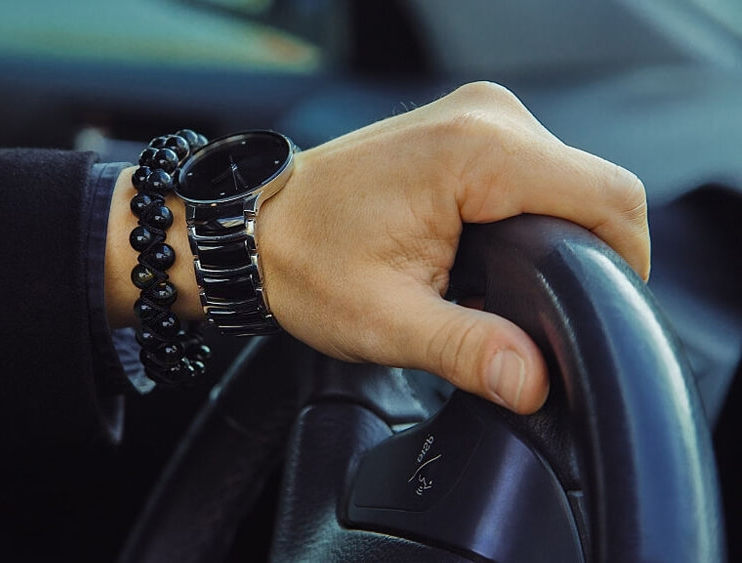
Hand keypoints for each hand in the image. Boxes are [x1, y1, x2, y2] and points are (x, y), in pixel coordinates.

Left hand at [256, 81, 648, 413]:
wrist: (257, 229)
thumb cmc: (305, 263)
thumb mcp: (386, 320)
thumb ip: (467, 350)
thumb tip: (533, 380)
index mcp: (475, 152)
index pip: (608, 198)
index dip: (617, 265)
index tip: (589, 313)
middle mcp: (486, 118)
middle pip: (595, 191)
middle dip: (578, 257)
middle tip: (518, 309)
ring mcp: (479, 118)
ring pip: (569, 185)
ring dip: (552, 240)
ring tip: (493, 284)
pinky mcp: (470, 131)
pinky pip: (536, 177)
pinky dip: (529, 220)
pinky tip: (486, 256)